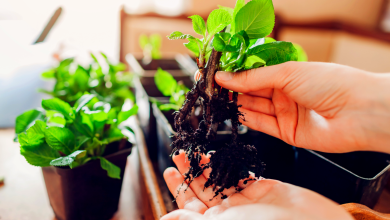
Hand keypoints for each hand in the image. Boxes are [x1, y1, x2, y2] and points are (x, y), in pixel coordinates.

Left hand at [162, 152, 352, 219]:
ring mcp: (246, 202)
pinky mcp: (263, 189)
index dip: (179, 188)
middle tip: (179, 154)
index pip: (190, 206)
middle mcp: (229, 214)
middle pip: (203, 190)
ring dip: (206, 165)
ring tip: (193, 151)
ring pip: (220, 180)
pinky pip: (241, 174)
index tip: (169, 171)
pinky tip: (219, 155)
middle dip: (189, 172)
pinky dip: (229, 164)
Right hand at [215, 62, 389, 153]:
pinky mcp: (286, 132)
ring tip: (217, 99)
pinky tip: (232, 111)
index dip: (236, 74)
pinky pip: (261, 124)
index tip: (217, 73)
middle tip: (213, 88)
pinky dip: (246, 118)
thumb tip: (225, 77)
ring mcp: (286, 113)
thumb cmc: (331, 83)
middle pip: (252, 91)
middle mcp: (286, 93)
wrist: (357, 112)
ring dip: (236, 103)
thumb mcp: (287, 73)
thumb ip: (253, 78)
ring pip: (254, 107)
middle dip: (233, 89)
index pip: (255, 73)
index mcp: (289, 74)